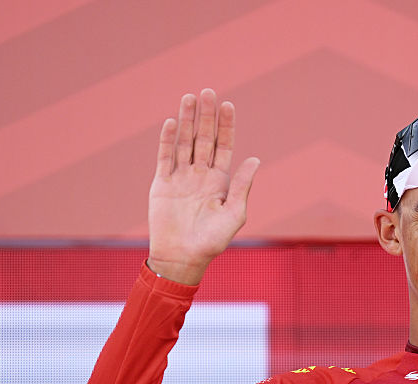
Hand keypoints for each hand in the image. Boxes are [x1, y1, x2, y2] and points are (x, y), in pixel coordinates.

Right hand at [147, 89, 259, 284]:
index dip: (226, 126)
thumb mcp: (234, 213)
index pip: (224, 146)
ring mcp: (181, 177)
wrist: (183, 257)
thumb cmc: (213, 241)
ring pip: (184, 142)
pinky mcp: (162, 183)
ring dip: (186, 120)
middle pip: (204, 138)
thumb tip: (255, 158)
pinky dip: (168, 140)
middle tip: (208, 91)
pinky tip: (172, 122)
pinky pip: (165, 157)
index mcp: (220, 181)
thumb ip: (242, 185)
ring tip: (189, 98)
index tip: (228, 104)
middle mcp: (201, 175)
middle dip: (206, 116)